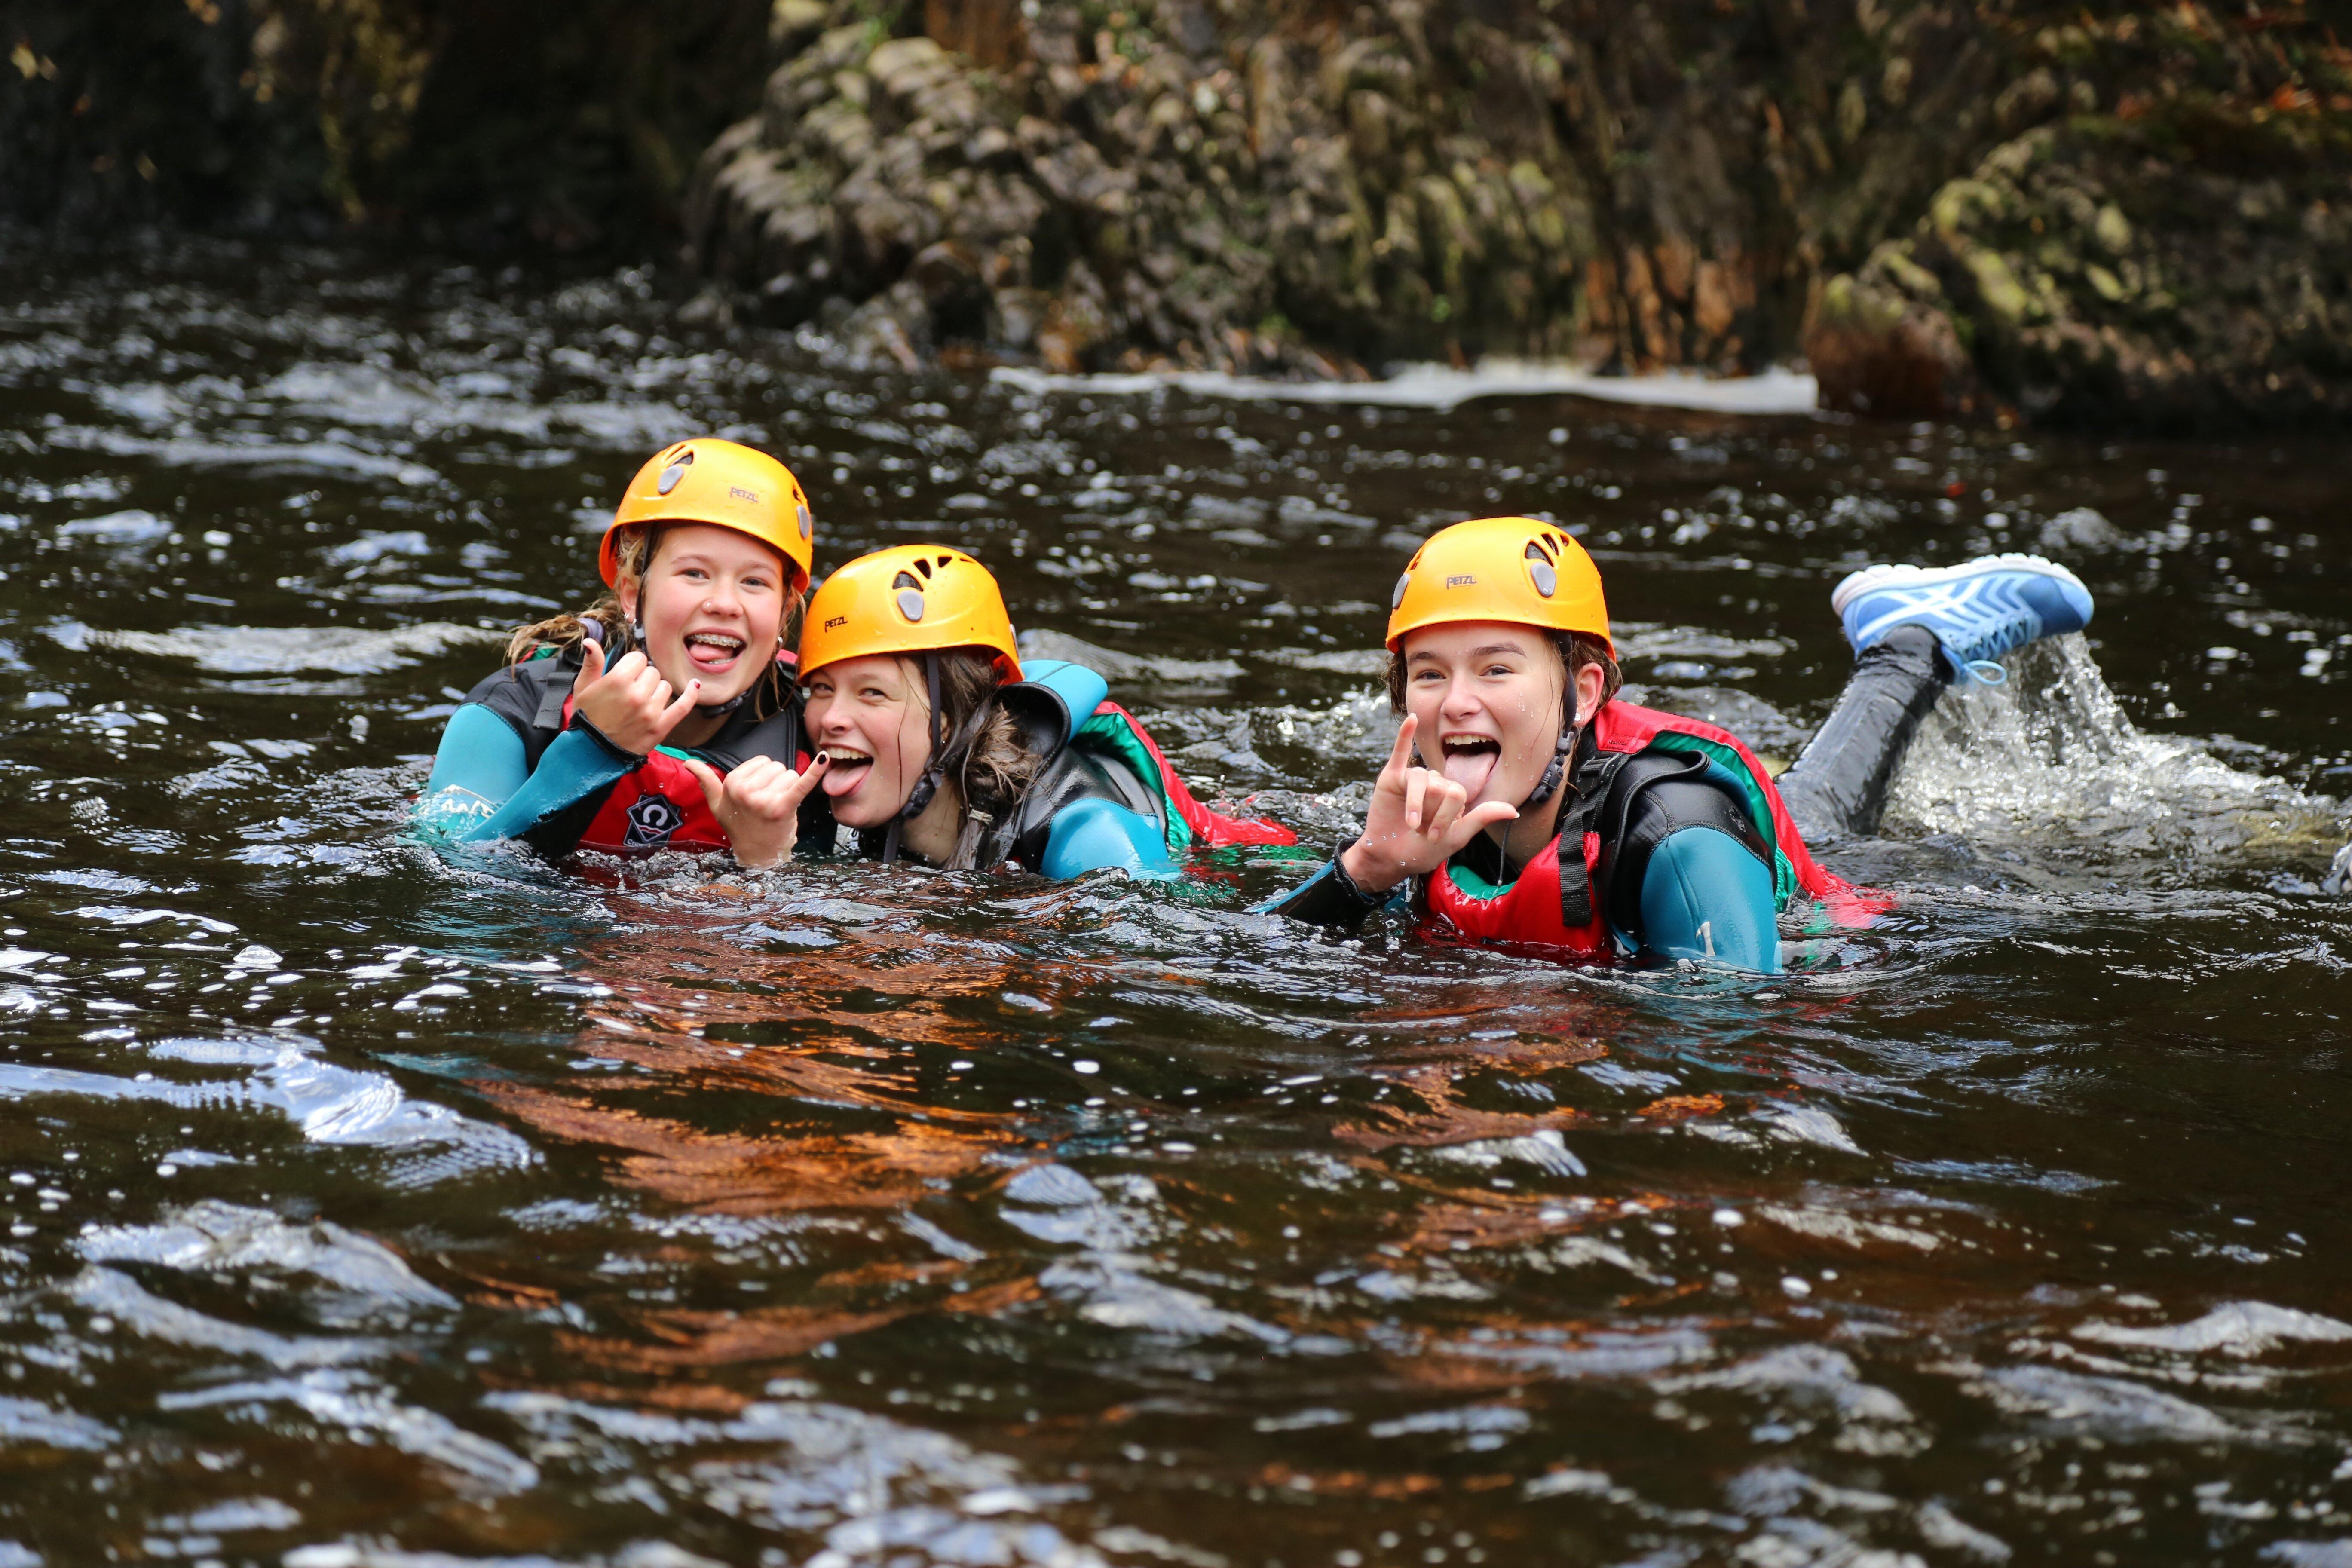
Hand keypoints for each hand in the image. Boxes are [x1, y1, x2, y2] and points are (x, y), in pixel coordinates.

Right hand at [570, 638, 698, 756]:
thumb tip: (591, 641)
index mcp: (618, 680)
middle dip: (642, 678)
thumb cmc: (587, 718)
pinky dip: (691, 695)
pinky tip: (694, 685)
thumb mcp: (583, 688)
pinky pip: (683, 706)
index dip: (631, 665)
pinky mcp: (661, 726)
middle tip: (630, 692)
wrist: (591, 753)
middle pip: (652, 672)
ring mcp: (651, 711)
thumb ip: (592, 663)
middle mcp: (637, 694)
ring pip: (665, 687)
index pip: (638, 658)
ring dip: (655, 691)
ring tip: (640, 702)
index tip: (625, 674)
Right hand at [682, 752, 831, 868]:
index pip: (763, 761)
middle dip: (777, 781)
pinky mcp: (784, 807)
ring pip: (791, 775)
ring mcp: (764, 800)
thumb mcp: (717, 804)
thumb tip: (688, 762)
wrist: (756, 853)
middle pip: (778, 766)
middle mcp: (746, 790)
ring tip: (778, 807)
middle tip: (768, 803)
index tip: (757, 794)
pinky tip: (824, 758)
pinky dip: (815, 771)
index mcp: (732, 783)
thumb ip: (706, 781)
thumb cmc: (739, 825)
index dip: (764, 777)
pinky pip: (802, 784)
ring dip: (789, 789)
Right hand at [1339, 714, 1517, 893]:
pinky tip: (1412, 719)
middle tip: (1421, 830)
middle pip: (1440, 786)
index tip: (1436, 838)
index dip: (1447, 816)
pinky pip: (1400, 750)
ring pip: (1421, 779)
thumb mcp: (1456, 837)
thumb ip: (1481, 818)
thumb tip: (1514, 810)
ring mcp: (1413, 778)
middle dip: (1431, 812)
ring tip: (1410, 823)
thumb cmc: (1422, 850)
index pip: (1458, 793)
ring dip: (1416, 804)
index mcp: (1451, 796)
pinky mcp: (1392, 776)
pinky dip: (1406, 733)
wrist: (1389, 858)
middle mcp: (1435, 783)